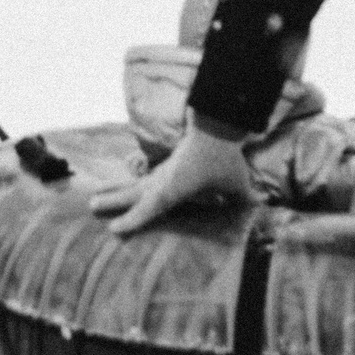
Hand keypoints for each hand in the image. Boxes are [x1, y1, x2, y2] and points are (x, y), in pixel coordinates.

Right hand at [87, 122, 255, 235]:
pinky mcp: (165, 168)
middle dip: (114, 201)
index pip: (150, 206)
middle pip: (133, 193)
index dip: (133, 219)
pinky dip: (130, 188)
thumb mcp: (237, 183)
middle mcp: (162, 180)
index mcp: (174, 187)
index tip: (113, 229)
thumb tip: (262, 209)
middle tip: (92, 205)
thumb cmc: (225, 158)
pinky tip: (123, 191)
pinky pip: (143, 182)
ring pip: (134, 186)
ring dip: (115, 192)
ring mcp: (161, 172)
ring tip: (93, 198)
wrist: (217, 125)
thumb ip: (245, 199)